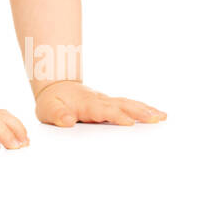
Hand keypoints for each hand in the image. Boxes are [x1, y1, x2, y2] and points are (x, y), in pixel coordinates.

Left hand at [34, 80, 166, 126]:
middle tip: (156, 118)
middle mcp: (99, 100)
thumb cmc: (53, 102)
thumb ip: (57, 114)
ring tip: (162, 116)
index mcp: (86, 104)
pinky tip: (157, 115)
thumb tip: (67, 120)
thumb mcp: (48, 109)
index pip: (103, 110)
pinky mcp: (110, 104)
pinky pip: (128, 105)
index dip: (116, 116)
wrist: (55, 87)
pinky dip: (143, 109)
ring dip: (145, 110)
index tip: (129, 122)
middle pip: (122, 105)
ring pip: (128, 104)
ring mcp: (106, 101)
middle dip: (139, 112)